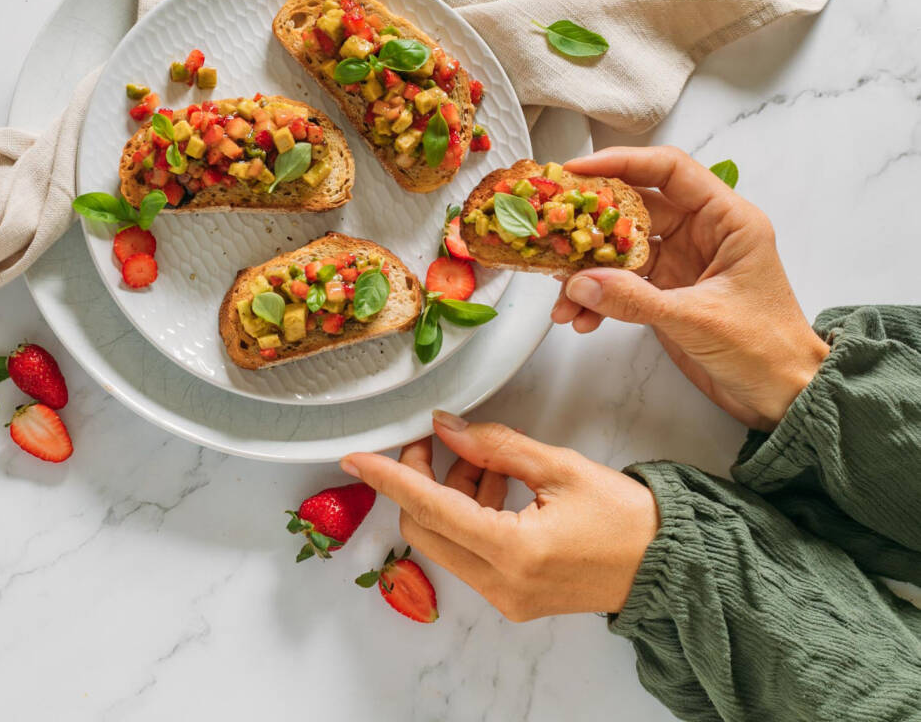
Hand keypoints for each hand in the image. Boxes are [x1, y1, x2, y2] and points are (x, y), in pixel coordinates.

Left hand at [341, 413, 658, 620]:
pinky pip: (468, 552)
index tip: (356, 458)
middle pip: (426, 527)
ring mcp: (505, 597)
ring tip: (483, 457)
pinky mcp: (512, 598)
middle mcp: (501, 584)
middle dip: (420, 479)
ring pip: (445, 539)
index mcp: (513, 551)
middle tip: (438, 441)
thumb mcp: (561, 467)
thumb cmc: (628, 519)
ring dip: (449, 493)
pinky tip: (496, 482)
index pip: (430, 507)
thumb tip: (446, 427)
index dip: (388, 478)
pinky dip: (469, 513)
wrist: (670, 567)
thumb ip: (496, 445)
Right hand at [551, 146, 827, 430]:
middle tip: (554, 232)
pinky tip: (581, 318)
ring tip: (562, 296)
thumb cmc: (767, 349)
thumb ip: (636, 300)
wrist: (782, 395)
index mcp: (726, 220)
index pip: (669, 171)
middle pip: (634, 210)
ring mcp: (681, 262)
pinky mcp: (665, 292)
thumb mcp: (699, 319)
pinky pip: (619, 286)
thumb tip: (581, 283)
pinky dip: (597, 300)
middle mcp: (701, 233)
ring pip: (620, 251)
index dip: (622, 163)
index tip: (578, 170)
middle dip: (591, 226)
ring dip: (588, 272)